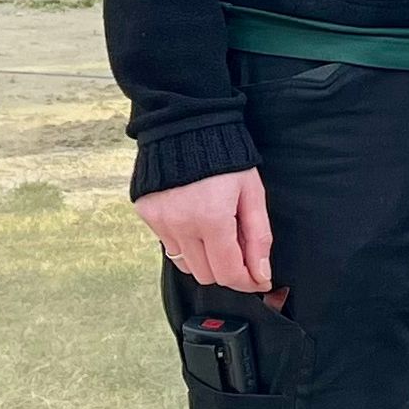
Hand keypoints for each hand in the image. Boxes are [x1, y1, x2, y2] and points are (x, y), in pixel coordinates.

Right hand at [141, 166, 272, 291]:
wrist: (187, 127)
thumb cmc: (228, 159)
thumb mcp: (253, 193)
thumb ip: (258, 237)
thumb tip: (261, 275)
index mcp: (212, 219)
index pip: (228, 272)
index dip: (247, 282)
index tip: (259, 280)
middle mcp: (181, 225)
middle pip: (206, 275)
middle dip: (228, 271)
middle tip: (241, 253)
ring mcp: (160, 222)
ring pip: (186, 266)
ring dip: (206, 261)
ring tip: (218, 236)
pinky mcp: (147, 216)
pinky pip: (169, 247)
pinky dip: (187, 245)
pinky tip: (197, 224)